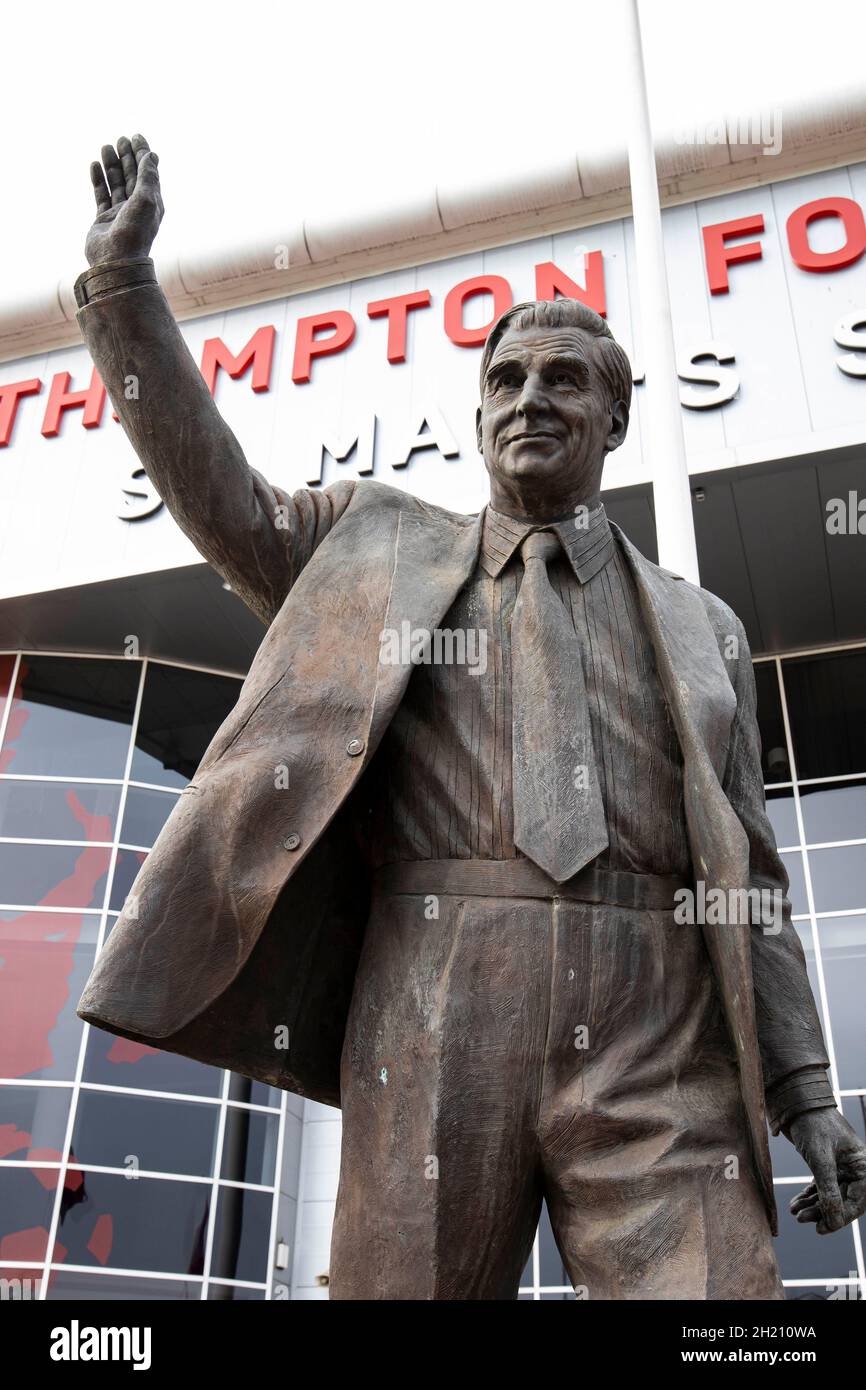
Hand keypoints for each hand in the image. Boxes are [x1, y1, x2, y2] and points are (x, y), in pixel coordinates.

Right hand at [85, 134, 163, 267]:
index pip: (147, 173)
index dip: (142, 154)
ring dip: (111, 165)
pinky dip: (98, 179)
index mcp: (151, 204)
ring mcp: (119, 213)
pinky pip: (101, 195)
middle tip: (121, 139)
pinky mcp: (103, 219)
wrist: (116, 261)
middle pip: (132, 176)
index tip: (136, 137)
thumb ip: (147, 177)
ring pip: (115, 183)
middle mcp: (136, 207)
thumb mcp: (146, 201)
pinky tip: (95, 165)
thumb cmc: (134, 232)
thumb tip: (151, 155)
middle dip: (126, 157)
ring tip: (105, 147)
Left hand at [787, 1108, 865, 1233]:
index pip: (856, 1201)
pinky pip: (820, 1188)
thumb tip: (833, 1221)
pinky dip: (808, 1197)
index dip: (840, 1217)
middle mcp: (854, 1169)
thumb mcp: (821, 1159)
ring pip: (829, 1196)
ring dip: (813, 1206)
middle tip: (802, 1220)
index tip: (822, 1228)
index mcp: (863, 1166)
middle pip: (842, 1201)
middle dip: (823, 1212)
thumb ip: (829, 1190)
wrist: (796, 1102)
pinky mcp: (825, 1166)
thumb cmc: (813, 1124)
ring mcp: (840, 1168)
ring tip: (795, 1213)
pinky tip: (796, 1205)